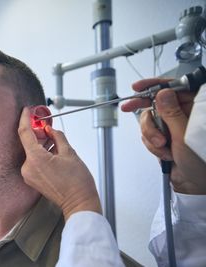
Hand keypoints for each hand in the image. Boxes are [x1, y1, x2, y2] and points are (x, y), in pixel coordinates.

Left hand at [18, 107, 101, 218]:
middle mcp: (28, 168)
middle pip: (27, 142)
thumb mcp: (69, 153)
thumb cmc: (77, 183)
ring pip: (30, 151)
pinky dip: (40, 152)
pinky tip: (51, 148)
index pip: (24, 133)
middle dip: (36, 131)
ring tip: (52, 136)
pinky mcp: (32, 179)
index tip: (27, 110)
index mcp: (35, 159)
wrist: (79, 203)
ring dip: (39, 142)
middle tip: (45, 123)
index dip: (25, 118)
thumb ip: (57, 136)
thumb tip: (49, 129)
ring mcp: (29, 175)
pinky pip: (33, 160)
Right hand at [121, 79, 205, 193]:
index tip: (138, 87)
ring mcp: (172, 126)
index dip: (154, 85)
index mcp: (194, 107)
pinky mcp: (163, 137)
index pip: (173, 88)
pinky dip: (151, 144)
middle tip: (129, 107)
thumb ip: (172, 113)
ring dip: (151, 135)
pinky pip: (147, 134)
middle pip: (155, 103)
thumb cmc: (202, 162)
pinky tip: (163, 151)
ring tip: (163, 146)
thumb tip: (162, 94)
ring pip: (149, 121)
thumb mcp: (185, 135)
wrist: (195, 184)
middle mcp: (183, 114)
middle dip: (145, 113)